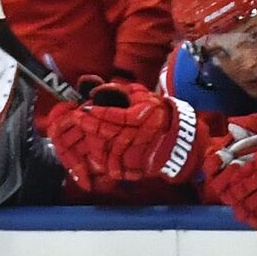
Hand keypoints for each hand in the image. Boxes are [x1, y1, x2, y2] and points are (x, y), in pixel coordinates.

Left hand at [47, 85, 206, 188]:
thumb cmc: (155, 110)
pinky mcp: (143, 164)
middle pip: (113, 132)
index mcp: (145, 116)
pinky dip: (107, 162)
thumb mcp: (140, 95)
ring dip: (97, 145)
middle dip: (92, 126)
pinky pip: (121, 165)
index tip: (85, 109)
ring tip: (85, 138)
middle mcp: (145, 133)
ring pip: (114, 150)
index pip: (117, 116)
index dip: (99, 113)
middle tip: (78, 119)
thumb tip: (95, 91)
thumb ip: (118, 90)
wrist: (178, 135)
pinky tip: (96, 156)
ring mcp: (144, 150)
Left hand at [204, 114, 256, 236]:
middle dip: (236, 204)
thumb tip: (237, 144)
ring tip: (247, 215)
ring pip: (254, 214)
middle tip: (237, 203)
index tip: (227, 188)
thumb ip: (254, 148)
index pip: (233, 185)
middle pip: (241, 202)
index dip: (227, 188)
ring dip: (248, 215)